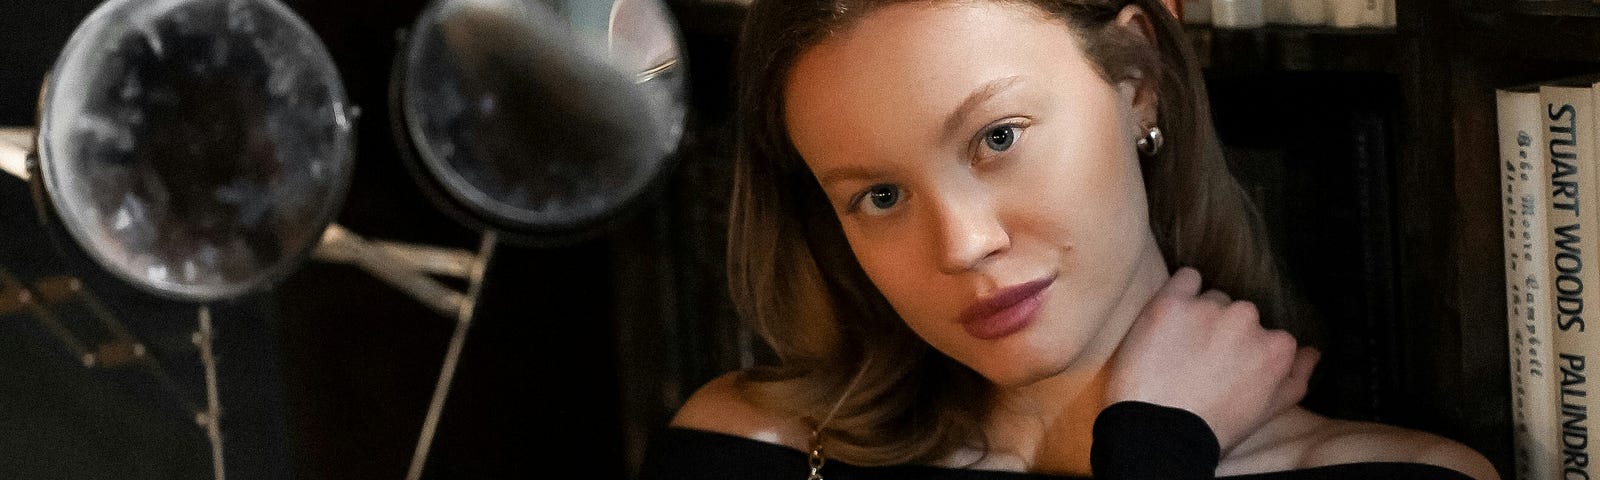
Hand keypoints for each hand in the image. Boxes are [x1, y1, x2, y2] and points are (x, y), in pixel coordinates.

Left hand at [1104, 267, 1318, 451]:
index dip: (1244, 352)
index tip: (1226, 368)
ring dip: (1200, 314)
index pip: (1267, 335)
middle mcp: (1249, 320)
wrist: (1158, 432)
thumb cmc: (1213, 427)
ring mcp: (1210, 308)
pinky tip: (1171, 317)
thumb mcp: (1268, 410)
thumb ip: (1297, 377)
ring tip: (1178, 350)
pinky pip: (1186, 278)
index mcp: (1276, 348)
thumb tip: (1312, 352)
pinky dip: (1181, 291)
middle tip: (1199, 362)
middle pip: (1239, 314)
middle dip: (1223, 331)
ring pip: (1211, 298)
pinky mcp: (1172, 302)